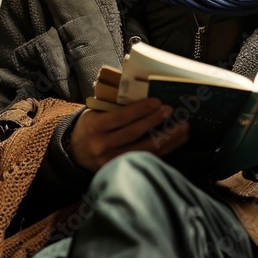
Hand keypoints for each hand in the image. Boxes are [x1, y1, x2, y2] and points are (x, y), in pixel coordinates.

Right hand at [68, 98, 189, 172]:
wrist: (75, 154)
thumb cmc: (90, 127)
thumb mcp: (94, 112)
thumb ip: (112, 104)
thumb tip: (137, 88)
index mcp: (95, 126)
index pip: (121, 117)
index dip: (140, 110)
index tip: (157, 101)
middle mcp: (102, 144)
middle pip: (134, 133)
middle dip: (156, 121)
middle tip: (172, 110)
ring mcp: (111, 160)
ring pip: (144, 148)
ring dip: (166, 137)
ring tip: (182, 126)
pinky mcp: (122, 168)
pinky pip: (147, 158)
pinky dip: (165, 149)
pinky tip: (176, 140)